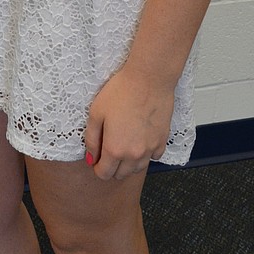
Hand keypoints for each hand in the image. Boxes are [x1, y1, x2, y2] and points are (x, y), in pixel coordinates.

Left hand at [83, 65, 174, 180]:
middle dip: (112, 167)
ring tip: (124, 144)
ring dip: (128, 163)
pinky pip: (153, 157)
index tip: (97, 157)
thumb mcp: (96, 112)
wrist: (149, 79)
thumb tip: (90, 158)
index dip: (97, 167)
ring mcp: (151, 149)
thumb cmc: (120, 92)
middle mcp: (134, 155)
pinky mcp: (163, 141)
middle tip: (109, 148)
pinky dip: (146, 154)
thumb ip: (92, 139)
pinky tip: (141, 139)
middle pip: (121, 174)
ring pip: (137, 169)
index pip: (104, 174)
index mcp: (115, 149)